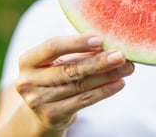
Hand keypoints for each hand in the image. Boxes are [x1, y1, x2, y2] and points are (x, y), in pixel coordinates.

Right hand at [15, 34, 133, 130]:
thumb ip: (77, 52)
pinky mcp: (51, 116)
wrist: (41, 111)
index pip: (52, 46)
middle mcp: (28, 81)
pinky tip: (119, 83)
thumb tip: (110, 43)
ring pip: (80, 85)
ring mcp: (38, 101)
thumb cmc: (55, 76)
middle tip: (121, 55)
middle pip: (69, 69)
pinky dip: (104, 91)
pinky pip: (83, 101)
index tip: (100, 40)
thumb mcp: (58, 62)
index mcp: (27, 61)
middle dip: (99, 61)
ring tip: (127, 68)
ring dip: (107, 76)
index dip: (76, 43)